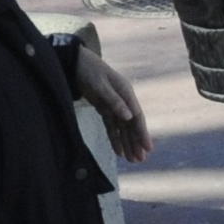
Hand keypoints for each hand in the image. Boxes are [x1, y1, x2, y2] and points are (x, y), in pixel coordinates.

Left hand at [71, 46, 152, 162]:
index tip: (148, 148)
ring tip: (132, 160)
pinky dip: (115, 138)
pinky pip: (111, 126)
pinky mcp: (104, 108)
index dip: (142, 133)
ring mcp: (114, 105)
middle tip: (140, 160)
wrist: (75, 62)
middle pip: (131, 125)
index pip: (137, 116)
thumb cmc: (89, 70)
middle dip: (136, 142)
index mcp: (126, 92)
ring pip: (123, 128)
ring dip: (127, 143)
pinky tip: (118, 151)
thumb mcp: (100, 84)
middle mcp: (123, 100)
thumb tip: (129, 117)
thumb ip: (114, 100)